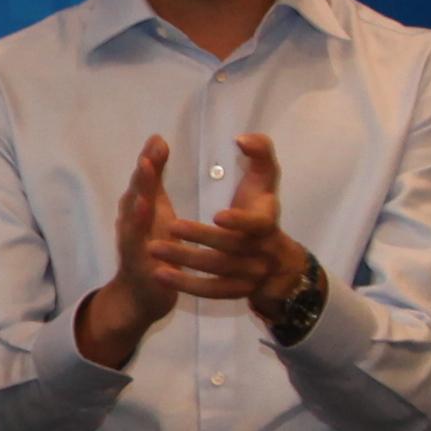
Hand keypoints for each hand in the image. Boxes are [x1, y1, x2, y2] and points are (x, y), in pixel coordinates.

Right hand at [73, 137, 183, 367]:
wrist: (140, 293)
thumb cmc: (152, 245)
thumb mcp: (157, 209)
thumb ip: (156, 178)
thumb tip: (158, 140)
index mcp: (140, 206)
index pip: (144, 180)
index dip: (150, 160)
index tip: (158, 139)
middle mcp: (131, 222)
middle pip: (135, 197)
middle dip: (142, 179)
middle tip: (148, 158)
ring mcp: (132, 245)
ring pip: (133, 225)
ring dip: (137, 209)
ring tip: (143, 197)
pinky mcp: (138, 268)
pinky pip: (139, 256)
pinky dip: (142, 250)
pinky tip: (149, 244)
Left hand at [148, 129, 299, 310]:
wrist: (277, 262)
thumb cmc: (261, 208)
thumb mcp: (266, 180)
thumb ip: (260, 154)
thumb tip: (242, 138)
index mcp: (268, 224)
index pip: (258, 225)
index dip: (240, 222)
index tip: (217, 214)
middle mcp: (263, 253)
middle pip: (229, 248)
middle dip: (199, 238)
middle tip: (168, 227)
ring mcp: (249, 276)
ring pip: (216, 270)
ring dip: (184, 260)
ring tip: (153, 248)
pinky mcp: (235, 292)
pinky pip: (211, 292)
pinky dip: (186, 284)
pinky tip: (160, 274)